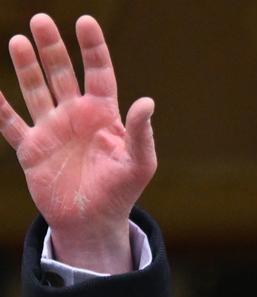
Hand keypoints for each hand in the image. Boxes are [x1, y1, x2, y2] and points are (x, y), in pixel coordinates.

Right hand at [0, 14, 155, 273]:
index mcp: (104, 114)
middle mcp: (75, 116)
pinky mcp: (31, 149)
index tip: (85, 21)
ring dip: (26, 67)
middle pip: (61, 73)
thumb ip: (142, 133)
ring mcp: (51, 129)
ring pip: (35, 90)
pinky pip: (11, 123)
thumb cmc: (122, 191)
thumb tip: (147, 101)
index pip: (99, 73)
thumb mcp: (140, 163)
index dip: (92, 48)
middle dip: (52, 47)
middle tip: (40, 20)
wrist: (93, 222)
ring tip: (19, 40)